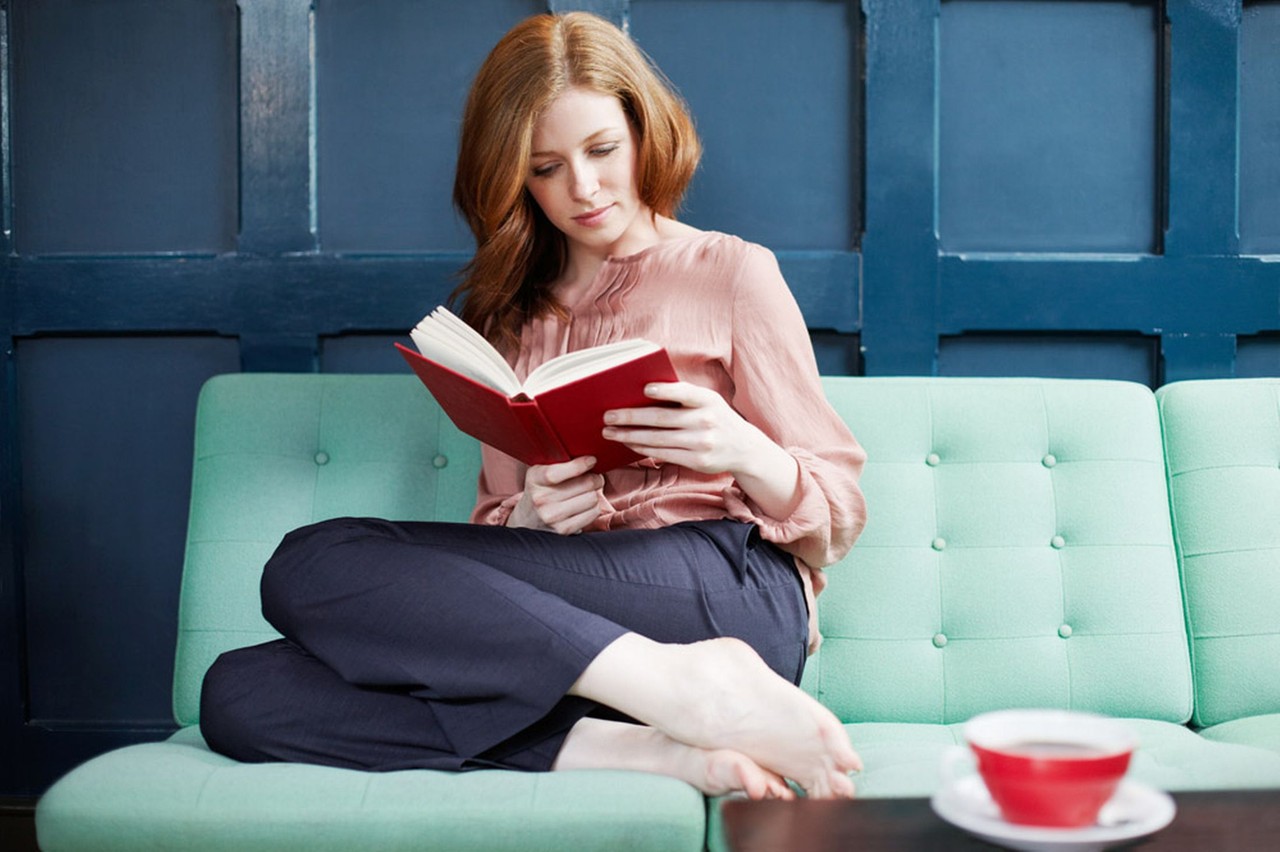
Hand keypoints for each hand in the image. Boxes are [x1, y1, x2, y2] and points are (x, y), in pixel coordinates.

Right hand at [508, 456, 604, 534]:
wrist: (528, 519)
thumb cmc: (540, 491)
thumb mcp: (540, 473)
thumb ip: (559, 463)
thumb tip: (589, 459)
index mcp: (535, 479)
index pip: (556, 473)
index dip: (579, 465)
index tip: (592, 460)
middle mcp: (541, 499)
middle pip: (584, 484)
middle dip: (595, 478)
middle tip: (595, 477)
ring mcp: (552, 517)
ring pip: (592, 498)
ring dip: (594, 493)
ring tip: (588, 492)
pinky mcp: (563, 530)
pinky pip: (592, 513)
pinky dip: (594, 507)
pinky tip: (585, 505)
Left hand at [601, 382, 763, 474]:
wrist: (744, 448)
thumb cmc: (717, 418)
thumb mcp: (709, 402)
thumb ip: (684, 396)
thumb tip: (641, 394)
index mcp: (708, 400)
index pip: (686, 393)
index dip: (666, 391)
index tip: (645, 389)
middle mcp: (707, 421)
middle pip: (662, 419)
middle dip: (631, 418)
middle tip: (608, 416)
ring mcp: (702, 443)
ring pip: (658, 439)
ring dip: (629, 435)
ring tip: (610, 432)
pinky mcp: (697, 461)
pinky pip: (663, 454)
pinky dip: (642, 448)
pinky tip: (628, 443)